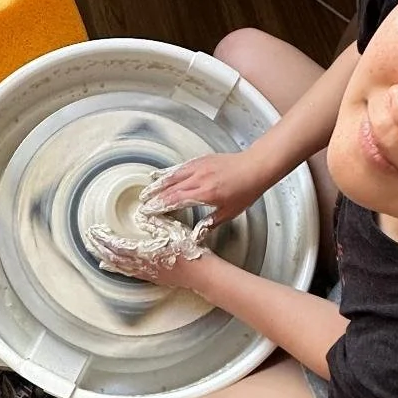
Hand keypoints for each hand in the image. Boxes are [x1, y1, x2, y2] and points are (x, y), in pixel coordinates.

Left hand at [86, 226, 210, 290]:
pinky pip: (127, 272)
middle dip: (99, 247)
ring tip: (94, 252)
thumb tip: (140, 215)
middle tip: (88, 239)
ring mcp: (145, 272)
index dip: (103, 237)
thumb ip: (154, 222)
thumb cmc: (188, 250)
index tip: (93, 230)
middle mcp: (140, 264)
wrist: (201, 273)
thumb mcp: (172, 229)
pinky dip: (116, 268)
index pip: (116, 244)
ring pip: (118, 266)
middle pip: (112, 256)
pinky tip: (112, 267)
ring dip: (105, 257)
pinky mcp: (151, 277)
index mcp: (143, 251)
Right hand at [139, 151, 268, 230]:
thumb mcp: (229, 212)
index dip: (159, 206)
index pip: (175, 200)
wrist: (256, 167)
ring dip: (157, 184)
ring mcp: (199, 168)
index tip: (148, 211)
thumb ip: (209, 223)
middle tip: (142, 204)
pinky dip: (168, 172)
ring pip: (172, 176)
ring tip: (146, 191)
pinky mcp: (201, 160)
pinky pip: (180, 167)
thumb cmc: (246, 190)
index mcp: (205, 194)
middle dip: (154, 196)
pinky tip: (160, 175)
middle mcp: (199, 179)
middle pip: (170, 188)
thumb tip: (195, 237)